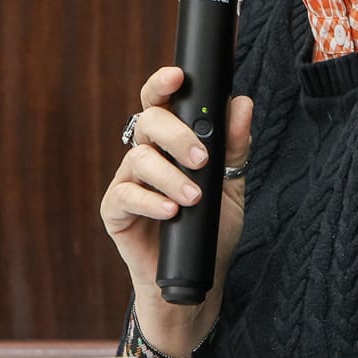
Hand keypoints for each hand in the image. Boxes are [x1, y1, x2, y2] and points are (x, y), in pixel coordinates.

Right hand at [100, 66, 253, 357]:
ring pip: (139, 159)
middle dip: (176, 134)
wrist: (196, 280)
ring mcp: (128, 182)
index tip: (179, 77)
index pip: (161, 102)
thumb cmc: (210, 228)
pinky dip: (151, 202)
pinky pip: (126, 195)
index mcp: (170, 142)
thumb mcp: (231, 185)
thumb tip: (242, 104)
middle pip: (148, 122)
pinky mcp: (115, 211)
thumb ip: (235, 146)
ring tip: (193, 198)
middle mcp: (146, 154)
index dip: (164, 84)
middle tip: (202, 160)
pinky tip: (170, 212)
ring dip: (169, 176)